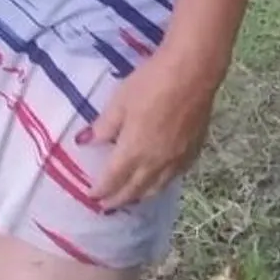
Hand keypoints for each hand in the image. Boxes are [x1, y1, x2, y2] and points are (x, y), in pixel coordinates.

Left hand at [85, 46, 218, 211]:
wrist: (193, 72)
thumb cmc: (151, 83)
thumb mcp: (119, 101)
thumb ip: (104, 126)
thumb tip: (86, 142)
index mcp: (133, 151)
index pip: (113, 179)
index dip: (101, 190)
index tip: (92, 196)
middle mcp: (155, 163)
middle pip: (134, 190)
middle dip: (118, 199)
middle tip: (107, 206)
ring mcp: (177, 160)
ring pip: (157, 188)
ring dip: (140, 196)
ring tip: (131, 198)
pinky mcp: (193, 151)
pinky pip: (175, 177)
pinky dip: (162, 184)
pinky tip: (159, 180)